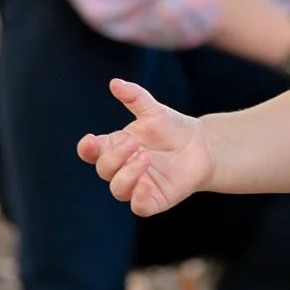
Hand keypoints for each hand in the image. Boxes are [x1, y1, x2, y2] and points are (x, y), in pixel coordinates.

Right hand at [77, 78, 213, 216]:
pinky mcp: (153, 200)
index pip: (91, 152)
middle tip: (136, 143)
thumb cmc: (172, 128)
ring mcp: (136, 186)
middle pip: (103, 169)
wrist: (202, 147)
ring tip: (145, 157)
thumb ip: (135, 97)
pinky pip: (139, 206)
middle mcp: (121, 168)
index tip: (91, 140)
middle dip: (115, 156)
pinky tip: (147, 184)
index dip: (87, 148)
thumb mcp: (154, 111)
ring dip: (128, 174)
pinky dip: (139, 198)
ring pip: (118, 189)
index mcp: (115, 147)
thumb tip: (115, 82)